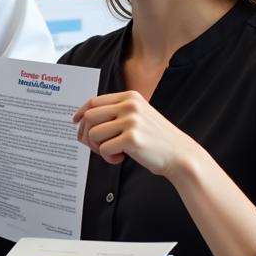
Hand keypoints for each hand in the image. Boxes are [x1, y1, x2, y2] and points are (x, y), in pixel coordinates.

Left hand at [73, 91, 195, 177]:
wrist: (180, 155)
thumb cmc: (155, 139)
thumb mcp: (137, 117)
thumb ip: (114, 114)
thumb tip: (81, 122)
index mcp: (130, 97)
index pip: (94, 101)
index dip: (81, 112)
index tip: (75, 122)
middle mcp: (130, 105)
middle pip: (89, 117)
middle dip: (86, 134)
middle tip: (96, 146)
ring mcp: (131, 121)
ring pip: (93, 134)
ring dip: (98, 148)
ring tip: (115, 152)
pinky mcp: (132, 139)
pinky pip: (104, 149)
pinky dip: (109, 158)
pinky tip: (122, 158)